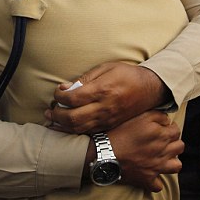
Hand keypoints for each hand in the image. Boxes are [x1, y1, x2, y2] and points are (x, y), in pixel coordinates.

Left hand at [46, 62, 167, 133]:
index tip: (58, 92)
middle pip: (73, 118)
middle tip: (50, 110)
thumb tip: (66, 88)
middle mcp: (104, 107)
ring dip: (62, 125)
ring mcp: (107, 119)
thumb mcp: (106, 68)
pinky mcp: (110, 125)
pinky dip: (74, 130)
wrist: (149, 89)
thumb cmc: (127, 75)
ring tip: (53, 118)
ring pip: (79, 128)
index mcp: (103, 90)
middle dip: (57, 115)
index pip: (73, 98)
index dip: (60, 96)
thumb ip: (86, 79)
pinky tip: (66, 125)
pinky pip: (88, 131)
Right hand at [108, 110, 183, 191]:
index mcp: (161, 135)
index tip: (163, 128)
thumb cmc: (121, 132)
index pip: (176, 131)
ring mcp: (156, 167)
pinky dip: (156, 181)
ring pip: (176, 166)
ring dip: (172, 161)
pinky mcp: (147, 179)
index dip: (170, 128)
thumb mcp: (140, 116)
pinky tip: (151, 174)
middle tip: (163, 142)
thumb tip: (167, 120)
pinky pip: (158, 185)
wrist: (105, 152)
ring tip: (163, 157)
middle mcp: (162, 151)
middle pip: (180, 147)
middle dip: (174, 143)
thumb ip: (158, 115)